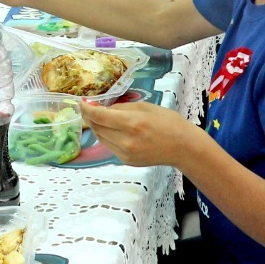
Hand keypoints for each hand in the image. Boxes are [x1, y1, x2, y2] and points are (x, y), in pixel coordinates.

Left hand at [79, 101, 209, 168]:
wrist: (183, 147)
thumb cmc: (168, 122)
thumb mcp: (145, 107)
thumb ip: (122, 107)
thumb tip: (103, 108)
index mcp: (132, 123)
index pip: (99, 116)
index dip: (87, 108)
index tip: (81, 102)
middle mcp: (126, 140)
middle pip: (97, 127)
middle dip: (90, 117)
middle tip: (88, 107)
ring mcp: (126, 153)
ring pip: (101, 138)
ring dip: (97, 127)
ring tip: (100, 117)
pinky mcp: (127, 161)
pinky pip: (110, 146)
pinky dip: (107, 136)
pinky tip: (113, 130)